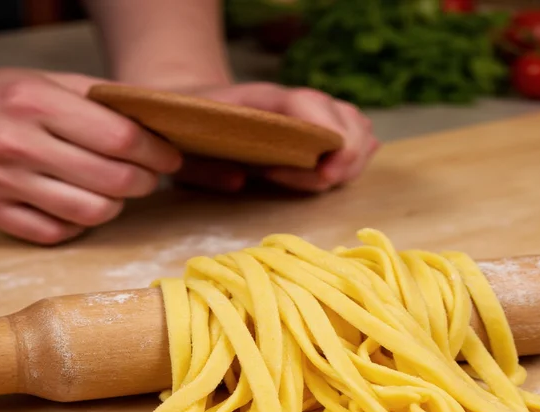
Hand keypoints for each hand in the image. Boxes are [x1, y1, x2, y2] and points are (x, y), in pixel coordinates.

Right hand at [0, 67, 181, 244]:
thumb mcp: (44, 80)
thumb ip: (98, 99)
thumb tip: (155, 121)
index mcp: (34, 102)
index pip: (120, 138)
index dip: (156, 152)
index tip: (170, 156)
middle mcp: (14, 143)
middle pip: (112, 181)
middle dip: (145, 181)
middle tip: (149, 176)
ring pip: (89, 213)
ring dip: (116, 206)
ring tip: (115, 191)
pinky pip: (55, 233)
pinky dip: (78, 224)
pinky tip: (79, 205)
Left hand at [173, 83, 379, 192]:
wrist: (190, 103)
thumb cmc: (187, 133)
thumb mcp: (182, 153)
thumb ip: (204, 169)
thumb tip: (239, 181)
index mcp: (258, 100)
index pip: (305, 103)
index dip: (325, 132)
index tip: (326, 172)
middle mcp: (291, 101)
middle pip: (343, 117)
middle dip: (345, 158)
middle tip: (320, 182)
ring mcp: (310, 111)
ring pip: (357, 125)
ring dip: (353, 159)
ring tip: (323, 178)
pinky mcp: (320, 125)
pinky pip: (357, 134)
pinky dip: (357, 155)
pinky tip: (337, 170)